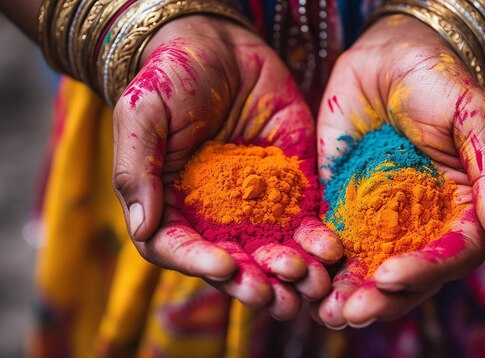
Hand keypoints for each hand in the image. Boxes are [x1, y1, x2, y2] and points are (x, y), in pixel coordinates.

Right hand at [111, 15, 341, 319]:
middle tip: (276, 296)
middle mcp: (213, 214)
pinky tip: (330, 250)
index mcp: (171, 204)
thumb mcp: (143, 113)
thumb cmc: (172, 76)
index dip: (199, 262)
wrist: (220, 46)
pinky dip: (318, 239)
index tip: (225, 266)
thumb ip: (138, 168)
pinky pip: (305, 220)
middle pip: (231, 260)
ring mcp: (254, 203)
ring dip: (291, 272)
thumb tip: (141, 226)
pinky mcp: (290, 186)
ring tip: (310, 283)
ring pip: (272, 250)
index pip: (179, 247)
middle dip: (254, 282)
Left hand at [313, 15, 484, 327]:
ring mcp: (379, 216)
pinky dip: (318, 261)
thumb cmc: (439, 80)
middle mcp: (420, 223)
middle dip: (379, 298)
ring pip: (366, 265)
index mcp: (459, 210)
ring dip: (346, 292)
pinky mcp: (341, 202)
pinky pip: (331, 237)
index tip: (390, 277)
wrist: (389, 56)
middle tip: (351, 313)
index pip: (450, 255)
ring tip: (325, 311)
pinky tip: (301, 277)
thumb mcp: (473, 116)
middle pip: (406, 274)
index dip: (424, 271)